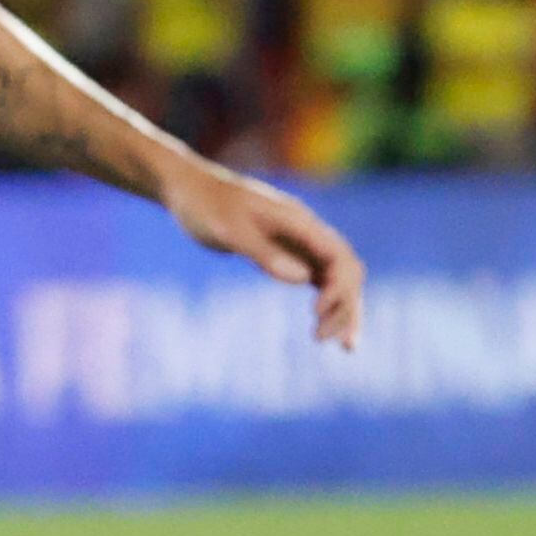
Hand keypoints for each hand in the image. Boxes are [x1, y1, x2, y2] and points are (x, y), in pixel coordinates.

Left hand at [166, 159, 366, 347]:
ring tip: (339, 346)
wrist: (187, 189)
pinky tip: (324, 325)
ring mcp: (300, 242)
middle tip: (324, 340)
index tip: (316, 313)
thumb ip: (264, 253)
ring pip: (338, 279)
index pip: (339, 257)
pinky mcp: (288, 252)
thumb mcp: (228, 229)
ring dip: (343, 310)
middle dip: (345, 306)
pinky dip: (329, 304)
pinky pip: (320, 280)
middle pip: (347, 272)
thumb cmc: (204, 205)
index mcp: (299, 222)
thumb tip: (304, 280)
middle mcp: (307, 232)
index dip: (338, 287)